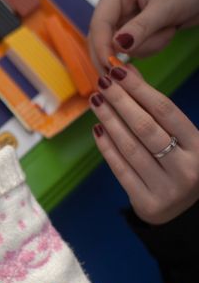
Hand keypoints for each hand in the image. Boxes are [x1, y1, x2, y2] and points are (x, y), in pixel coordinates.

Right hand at [89, 0, 198, 68]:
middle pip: (104, 37)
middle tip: (129, 70)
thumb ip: (141, 27)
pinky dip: (152, 46)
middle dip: (124, 49)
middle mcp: (116, 3)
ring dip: (147, 45)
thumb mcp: (167, 5)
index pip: (100, 21)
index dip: (101, 45)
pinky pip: (134, 48)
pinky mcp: (134, 29)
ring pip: (121, 46)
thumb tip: (117, 46)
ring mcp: (124, 16)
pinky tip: (168, 31)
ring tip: (169, 29)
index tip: (108, 66)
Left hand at [90, 66, 198, 223]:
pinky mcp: (147, 202)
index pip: (166, 111)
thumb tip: (128, 72)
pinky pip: (120, 169)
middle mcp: (187, 169)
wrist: (184, 211)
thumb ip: (155, 107)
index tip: (118, 71)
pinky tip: (96, 128)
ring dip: (109, 120)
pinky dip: (106, 147)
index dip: (139, 89)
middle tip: (102, 81)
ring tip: (95, 100)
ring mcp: (167, 188)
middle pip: (145, 128)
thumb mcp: (180, 136)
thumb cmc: (180, 162)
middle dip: (120, 101)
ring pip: (130, 147)